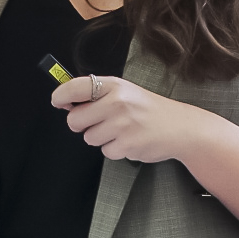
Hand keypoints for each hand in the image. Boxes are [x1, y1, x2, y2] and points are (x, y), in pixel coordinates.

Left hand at [55, 73, 202, 163]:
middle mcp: (117, 102)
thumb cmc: (149, 110)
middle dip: (82, 124)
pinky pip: (106, 151)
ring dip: (101, 138)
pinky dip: (115, 149)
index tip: (57, 101)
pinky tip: (130, 140)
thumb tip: (67, 103)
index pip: (75, 87)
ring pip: (89, 138)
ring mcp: (122, 125)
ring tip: (121, 130)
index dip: (60, 95)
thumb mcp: (125, 92)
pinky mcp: (127, 145)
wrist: (181, 127)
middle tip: (98, 122)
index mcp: (114, 86)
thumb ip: (98, 95)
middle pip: (75, 120)